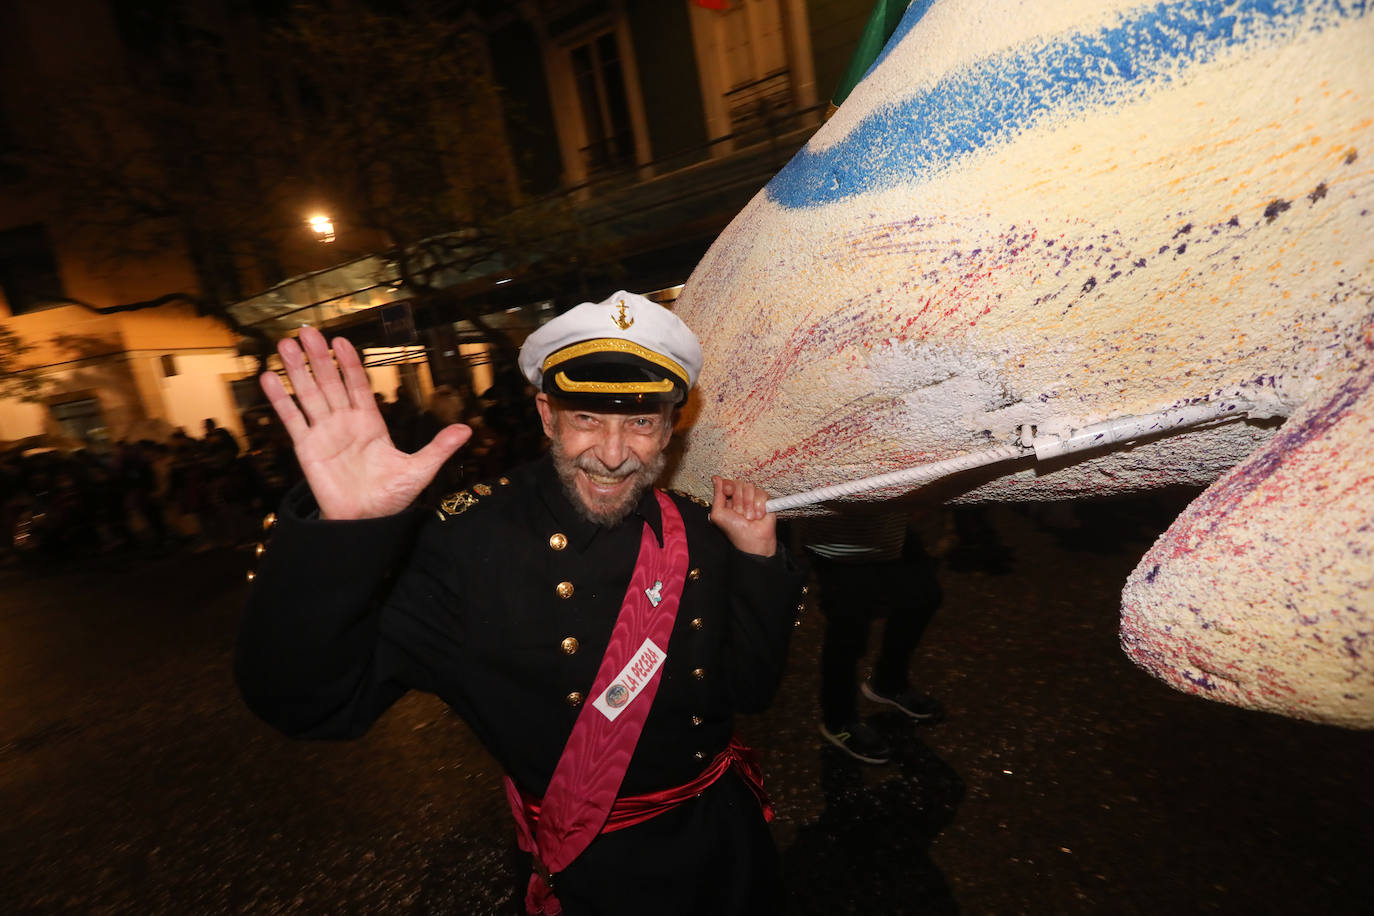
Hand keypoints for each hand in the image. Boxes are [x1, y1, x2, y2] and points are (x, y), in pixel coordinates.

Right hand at [261, 326, 470, 519]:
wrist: (366, 522)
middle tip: (308, 330)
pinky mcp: (307, 449)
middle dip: (320, 357)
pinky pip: (293, 420)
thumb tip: (466, 430)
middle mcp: (345, 423)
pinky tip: (270, 378)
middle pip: (330, 382)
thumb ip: (439, 448)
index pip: (358, 385)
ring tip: (285, 344)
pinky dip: (281, 399)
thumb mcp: (419, 470)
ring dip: (297, 369)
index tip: (341, 340)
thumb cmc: (390, 497)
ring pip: (309, 394)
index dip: (350, 363)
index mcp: (370, 423)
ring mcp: (324, 433)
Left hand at [710, 476, 776, 557]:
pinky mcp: (765, 500)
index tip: (728, 493)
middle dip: (738, 500)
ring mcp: (752, 497)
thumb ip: (717, 495)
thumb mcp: (718, 513)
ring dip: (748, 505)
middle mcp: (740, 496)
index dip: (728, 487)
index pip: (727, 482)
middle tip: (739, 514)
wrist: (752, 539)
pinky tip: (758, 515)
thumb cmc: (734, 530)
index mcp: (728, 498)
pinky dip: (759, 506)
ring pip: (750, 488)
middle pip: (739, 483)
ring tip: (749, 517)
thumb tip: (716, 478)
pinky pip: (762, 493)